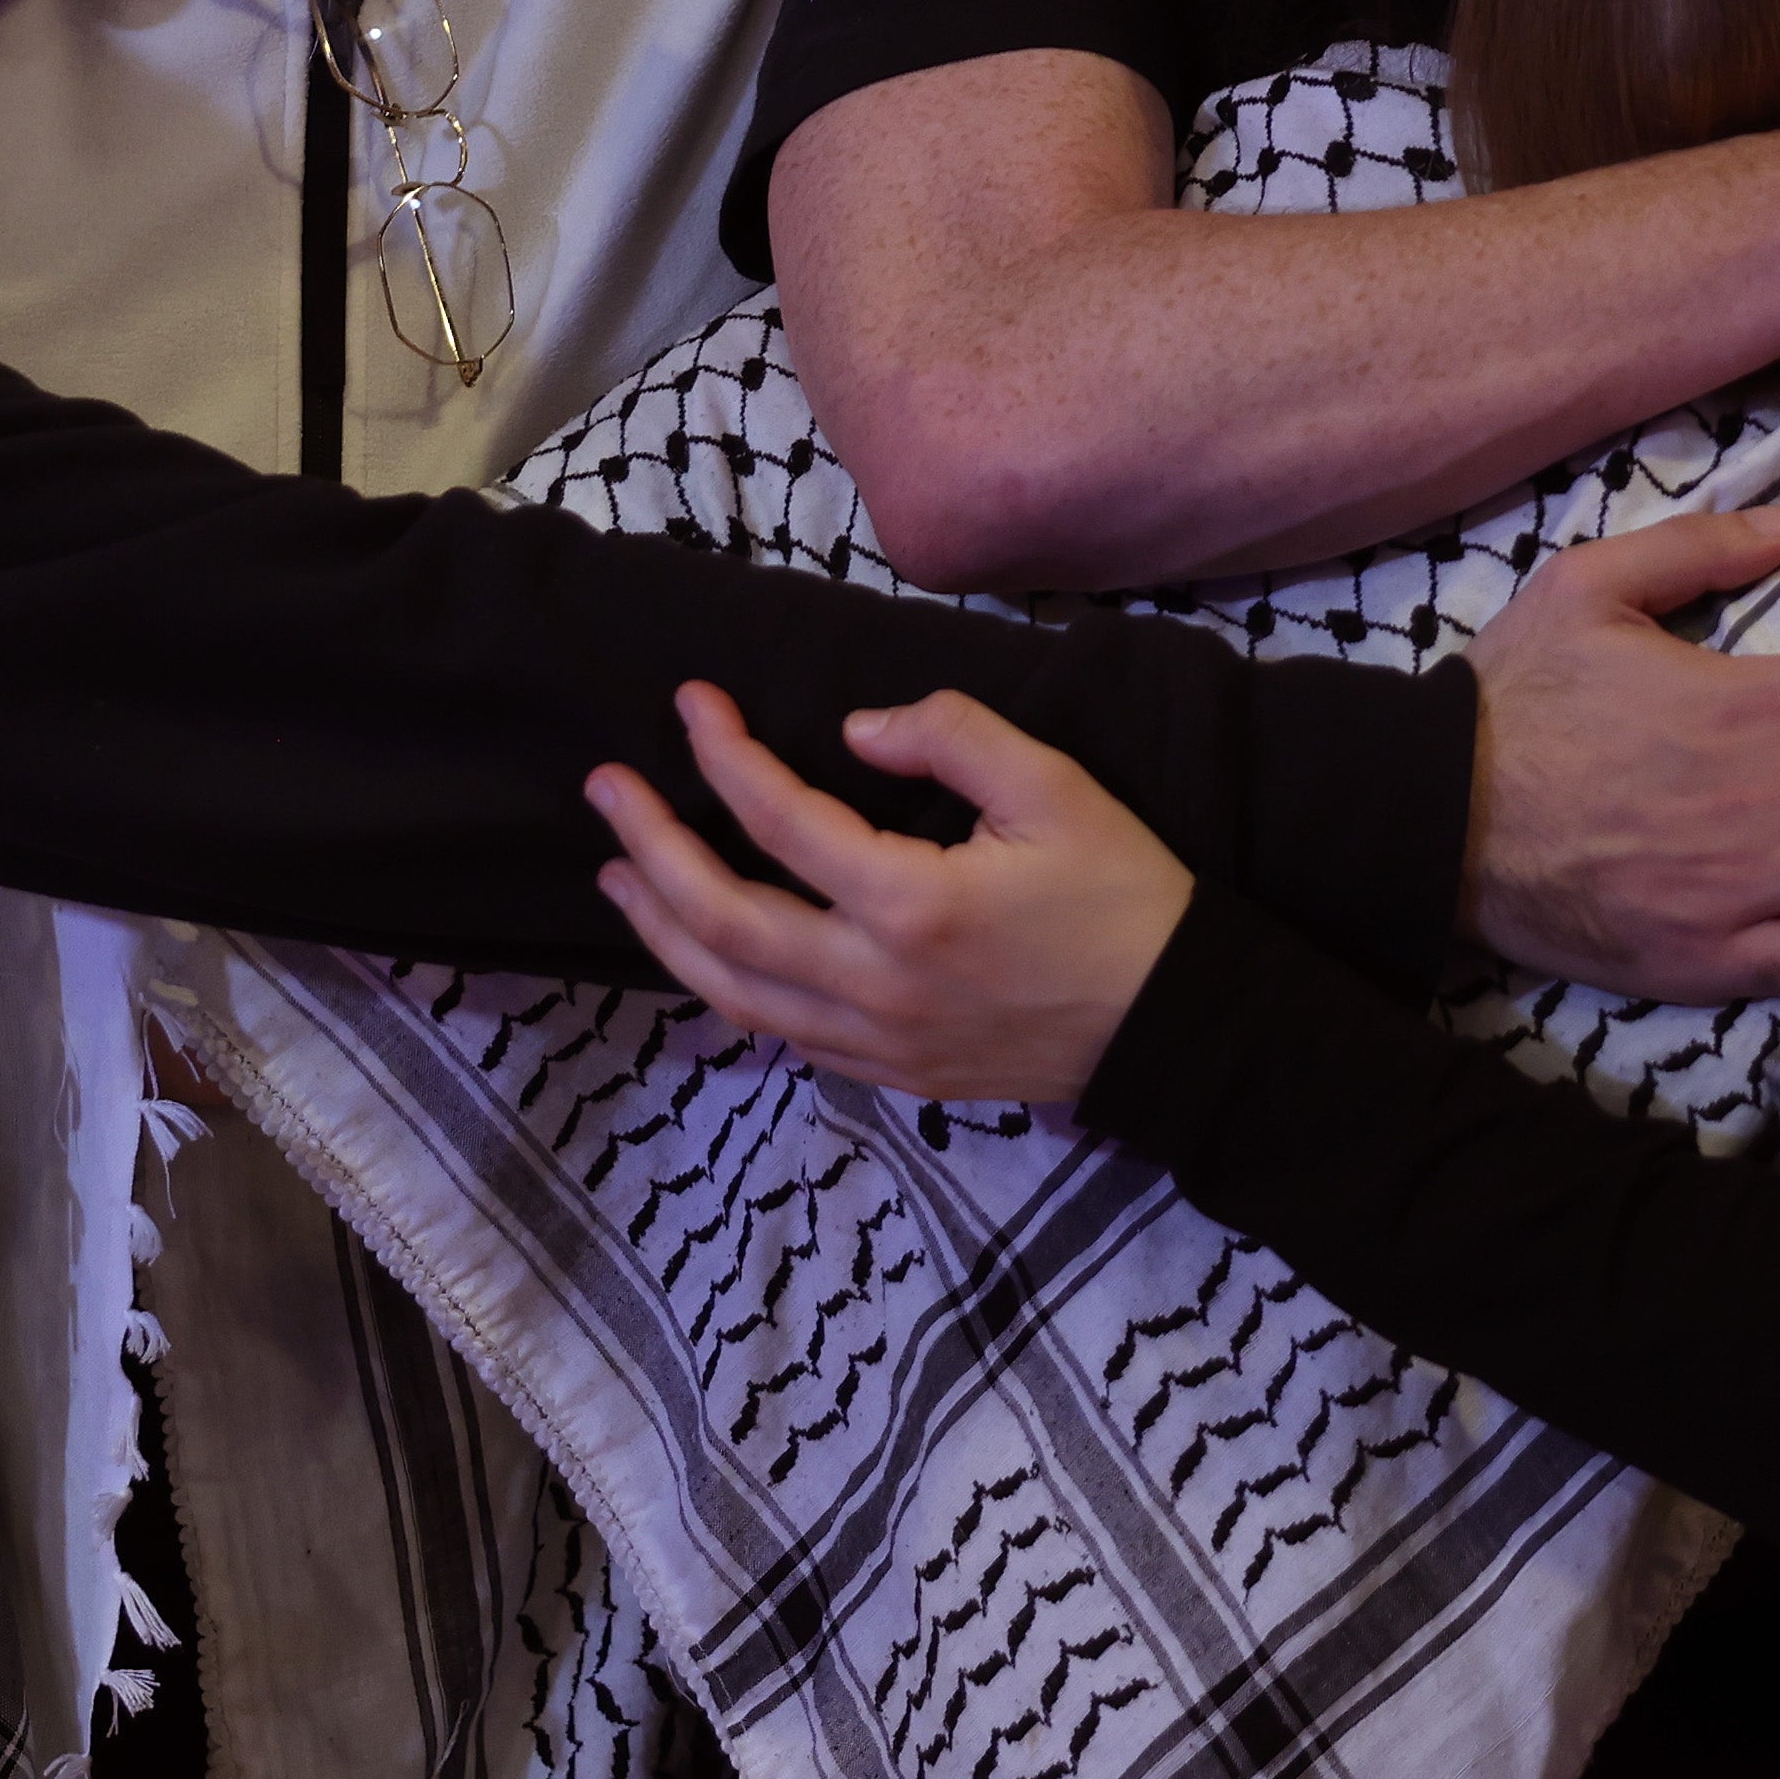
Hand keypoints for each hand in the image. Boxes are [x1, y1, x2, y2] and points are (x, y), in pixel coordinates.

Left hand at [583, 682, 1190, 1106]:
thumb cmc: (1124, 899)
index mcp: (912, 904)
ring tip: (617, 875)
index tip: (690, 703)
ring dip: (661, 929)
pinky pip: (777, 1035)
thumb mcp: (1056, 788)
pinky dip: (722, 989)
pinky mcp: (888, 1075)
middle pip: (719, 917)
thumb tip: (855, 733)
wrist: (1176, 1028)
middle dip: (649, 846)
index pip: (779, 818)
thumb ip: (952, 738)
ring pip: (730, 991)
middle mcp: (873, 983)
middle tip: (603, 789)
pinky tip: (699, 954)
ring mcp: (873, 1040)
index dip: (721, 754)